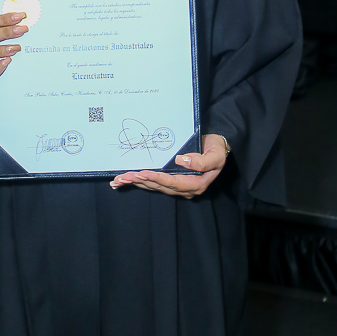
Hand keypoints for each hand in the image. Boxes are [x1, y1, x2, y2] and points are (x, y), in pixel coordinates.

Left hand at [109, 133, 229, 198]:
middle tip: (123, 177)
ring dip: (136, 183)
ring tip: (119, 180)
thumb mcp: (216, 155)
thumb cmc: (216, 150)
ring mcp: (177, 186)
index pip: (173, 183)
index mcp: (196, 184)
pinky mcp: (171, 181)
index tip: (142, 173)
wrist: (217, 147)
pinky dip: (139, 182)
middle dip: (140, 181)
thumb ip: (202, 161)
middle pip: (159, 186)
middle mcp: (184, 188)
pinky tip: (125, 182)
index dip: (157, 179)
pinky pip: (153, 183)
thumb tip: (181, 161)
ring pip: (153, 186)